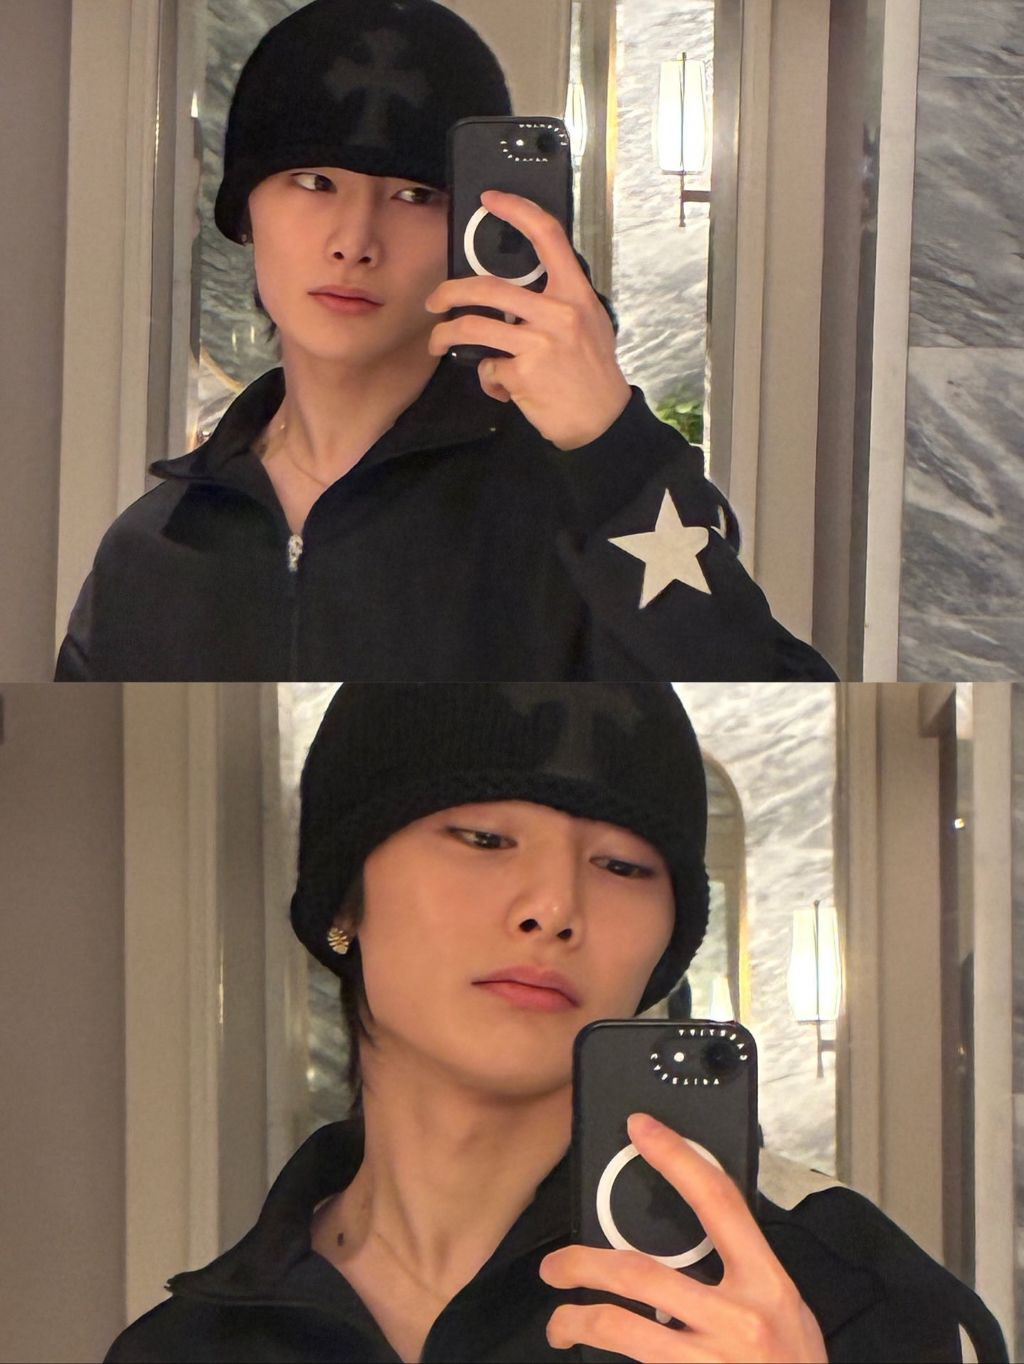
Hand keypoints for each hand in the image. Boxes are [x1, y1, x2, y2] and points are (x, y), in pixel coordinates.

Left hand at [425, 190, 632, 449]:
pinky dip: (490, 380)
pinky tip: (503, 388)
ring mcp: (538, 343)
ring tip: (438, 342)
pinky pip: (489, 369)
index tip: (490, 199)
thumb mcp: (590, 323)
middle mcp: (557, 313)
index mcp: (575, 293)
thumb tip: (521, 290)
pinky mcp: (522, 374)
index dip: (516, 210)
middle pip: (487, 288)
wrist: (601, 420)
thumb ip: (559, 301)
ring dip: (445, 335)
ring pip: (473, 327)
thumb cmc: (593, 372)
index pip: (547, 236)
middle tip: (435, 301)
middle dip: (449, 292)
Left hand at [539, 1113, 827, 1362]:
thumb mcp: (787, 1311)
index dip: (677, 1158)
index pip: (717, 1202)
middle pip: (641, 1273)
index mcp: (767, 1285)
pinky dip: (607, 1362)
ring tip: (560, 1322)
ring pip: (622, 1328)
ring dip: (577, 1321)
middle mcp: (738, 1321)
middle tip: (555, 1265)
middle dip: (584, 1263)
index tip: (641, 1129)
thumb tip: (698, 1232)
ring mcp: (711, 1363)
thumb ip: (744, 1274)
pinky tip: (597, 1362)